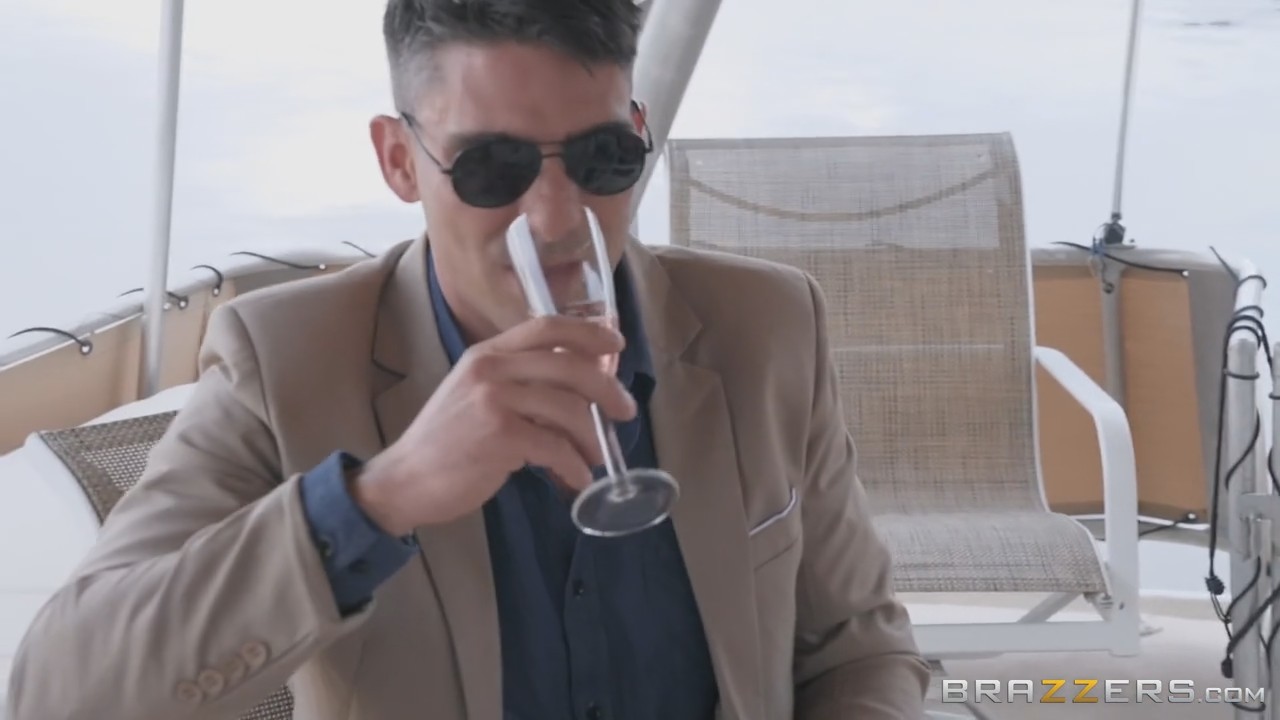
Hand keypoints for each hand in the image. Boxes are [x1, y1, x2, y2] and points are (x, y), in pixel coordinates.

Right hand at [352, 315, 635, 534]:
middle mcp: (491, 368)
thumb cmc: (448, 443)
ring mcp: (493, 399)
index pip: (547, 326)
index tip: (618, 342)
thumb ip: (519, 382)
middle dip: (607, 389)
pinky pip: (555, 446)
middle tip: (626, 410)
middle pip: (569, 365)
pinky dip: (574, 466)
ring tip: (596, 458)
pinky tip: (577, 479)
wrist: (405, 479)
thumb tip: (580, 387)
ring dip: (592, 437)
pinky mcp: (499, 435)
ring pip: (568, 408)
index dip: (589, 331)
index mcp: (488, 353)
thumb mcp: (478, 395)